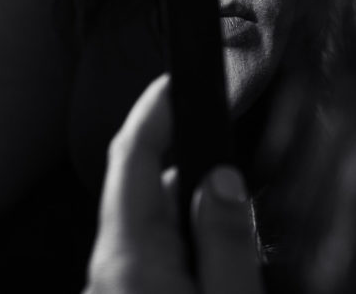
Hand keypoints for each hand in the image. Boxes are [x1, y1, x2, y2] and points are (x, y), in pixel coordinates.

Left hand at [85, 74, 264, 293]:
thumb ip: (226, 242)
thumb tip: (223, 182)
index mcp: (130, 258)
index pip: (130, 156)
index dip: (152, 110)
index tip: (175, 81)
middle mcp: (109, 271)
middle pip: (148, 193)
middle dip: (197, 180)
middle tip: (246, 196)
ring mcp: (113, 290)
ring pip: (155, 231)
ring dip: (195, 224)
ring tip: (241, 254)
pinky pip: (155, 263)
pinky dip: (187, 254)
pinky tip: (219, 275)